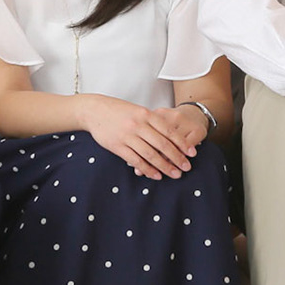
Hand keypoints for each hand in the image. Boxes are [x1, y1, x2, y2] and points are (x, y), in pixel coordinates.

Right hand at [83, 98, 197, 179]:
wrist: (93, 110)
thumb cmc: (117, 110)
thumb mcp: (137, 110)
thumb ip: (151, 122)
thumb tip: (170, 137)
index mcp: (145, 114)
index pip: (169, 131)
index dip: (182, 143)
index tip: (192, 153)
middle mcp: (138, 125)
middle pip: (162, 144)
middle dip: (177, 158)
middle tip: (186, 167)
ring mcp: (127, 136)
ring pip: (150, 154)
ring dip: (164, 166)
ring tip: (174, 174)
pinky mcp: (117, 146)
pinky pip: (136, 160)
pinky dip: (147, 169)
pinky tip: (155, 175)